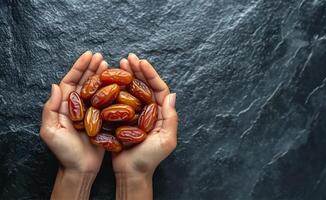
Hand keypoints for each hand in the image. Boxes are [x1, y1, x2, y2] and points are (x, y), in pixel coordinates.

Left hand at [40, 51, 107, 198]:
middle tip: (101, 56)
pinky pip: (107, 101)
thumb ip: (51, 109)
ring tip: (109, 64)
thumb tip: (55, 86)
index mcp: (65, 106)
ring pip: (97, 89)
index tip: (88, 55)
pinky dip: (112, 91)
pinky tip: (118, 83)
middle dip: (92, 68)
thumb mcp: (50, 131)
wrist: (80, 169)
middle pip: (85, 82)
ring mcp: (91, 112)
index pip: (71, 81)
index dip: (79, 67)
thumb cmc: (64, 152)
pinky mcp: (103, 119)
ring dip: (102, 76)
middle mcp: (78, 106)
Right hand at [112, 53, 177, 199]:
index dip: (151, 74)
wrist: (132, 173)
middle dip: (138, 70)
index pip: (158, 89)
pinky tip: (109, 79)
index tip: (141, 61)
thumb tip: (172, 94)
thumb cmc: (150, 159)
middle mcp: (149, 110)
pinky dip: (115, 88)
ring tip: (119, 63)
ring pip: (132, 90)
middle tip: (128, 57)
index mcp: (161, 113)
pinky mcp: (122, 118)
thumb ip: (170, 118)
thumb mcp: (165, 140)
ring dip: (126, 76)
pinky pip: (119, 100)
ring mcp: (135, 113)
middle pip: (145, 86)